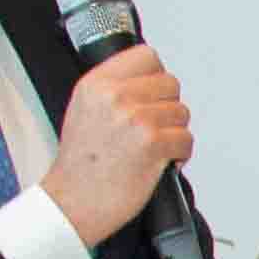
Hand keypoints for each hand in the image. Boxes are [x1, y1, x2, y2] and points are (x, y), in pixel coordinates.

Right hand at [41, 51, 191, 241]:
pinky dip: (179, 155)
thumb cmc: (80, 165)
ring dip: (174, 133)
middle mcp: (115, 96)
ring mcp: (135, 119)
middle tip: (152, 128)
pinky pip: (186, 139)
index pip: (146, 56)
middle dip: (167, 108)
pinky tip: (159, 163)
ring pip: (182, 113)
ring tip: (151, 149)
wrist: (72, 203)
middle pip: (171, 84)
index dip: (156, 77)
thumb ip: (113, 89)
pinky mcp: (152, 144)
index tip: (152, 94)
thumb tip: (148, 80)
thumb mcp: (84, 109)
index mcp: (96, 83)